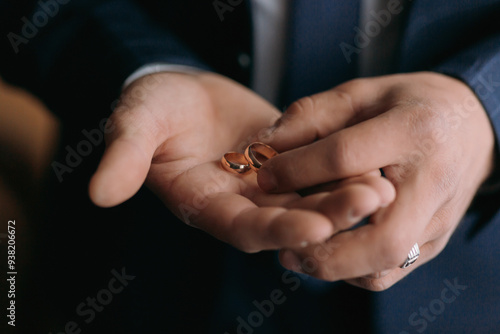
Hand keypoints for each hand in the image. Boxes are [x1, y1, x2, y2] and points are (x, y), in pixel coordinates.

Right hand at [88, 72, 392, 251]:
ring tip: (385, 184)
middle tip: (374, 200)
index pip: (244, 229)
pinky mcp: (286, 164)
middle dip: (330, 213)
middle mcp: (241, 205)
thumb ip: (122, 156)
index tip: (316, 228)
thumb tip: (98, 194)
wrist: (184, 93)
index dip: (278, 230)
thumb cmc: (155, 108)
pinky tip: (377, 162)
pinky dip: (344, 171)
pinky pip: (317, 173)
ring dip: (346, 195)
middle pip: (288, 220)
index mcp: (205, 205)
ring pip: (309, 199)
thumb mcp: (135, 124)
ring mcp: (265, 187)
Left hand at [258, 72, 494, 289]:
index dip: (298, 169)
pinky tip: (328, 253)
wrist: (470, 127)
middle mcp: (433, 182)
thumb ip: (312, 115)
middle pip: (383, 238)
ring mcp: (439, 219)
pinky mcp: (435, 241)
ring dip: (336, 266)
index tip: (264, 176)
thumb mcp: (362, 93)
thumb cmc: (409, 105)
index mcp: (414, 131)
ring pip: (386, 264)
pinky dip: (353, 271)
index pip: (347, 158)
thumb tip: (265, 144)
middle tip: (284, 241)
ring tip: (297, 253)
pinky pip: (392, 272)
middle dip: (325, 246)